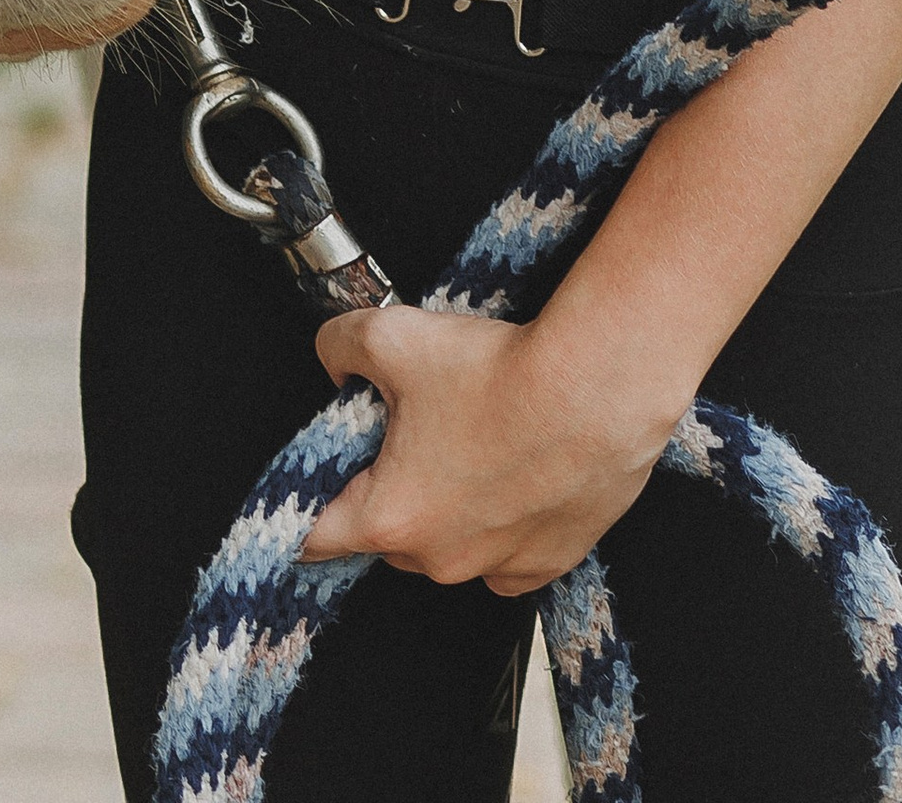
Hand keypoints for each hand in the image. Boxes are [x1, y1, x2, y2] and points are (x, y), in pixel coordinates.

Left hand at [298, 304, 680, 597]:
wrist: (596, 388)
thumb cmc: (500, 372)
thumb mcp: (393, 335)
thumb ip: (339, 346)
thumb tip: (334, 361)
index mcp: (390, 516)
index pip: (314, 538)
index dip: (304, 508)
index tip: (317, 490)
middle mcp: (439, 559)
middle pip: (387, 536)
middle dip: (390, 492)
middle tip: (413, 435)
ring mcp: (496, 567)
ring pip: (448, 548)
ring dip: (450, 510)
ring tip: (473, 443)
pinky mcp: (548, 563)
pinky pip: (505, 557)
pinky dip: (502, 525)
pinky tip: (514, 474)